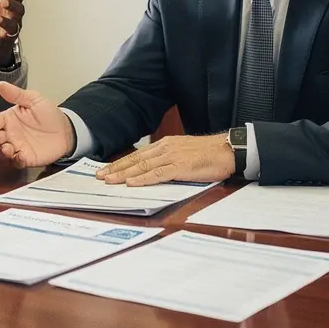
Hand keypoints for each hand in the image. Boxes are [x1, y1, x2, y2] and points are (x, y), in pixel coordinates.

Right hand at [0, 81, 73, 168]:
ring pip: (3, 152)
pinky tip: (21, 156)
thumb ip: (17, 94)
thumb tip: (1, 84)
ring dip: (2, 151)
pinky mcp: (26, 158)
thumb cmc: (49, 114)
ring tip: (7, 148)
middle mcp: (10, 134)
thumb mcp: (34, 100)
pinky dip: (17, 160)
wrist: (66, 130)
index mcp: (9, 119)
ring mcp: (17, 146)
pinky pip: (17, 162)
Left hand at [98, 135, 233, 185]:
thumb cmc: (209, 154)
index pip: (138, 155)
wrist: (228, 150)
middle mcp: (165, 148)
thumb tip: (154, 170)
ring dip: (123, 174)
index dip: (121, 163)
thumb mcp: (184, 153)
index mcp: (165, 145)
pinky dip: (143, 179)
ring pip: (142, 166)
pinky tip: (131, 183)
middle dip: (116, 168)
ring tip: (109, 180)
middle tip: (100, 176)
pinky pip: (158, 174)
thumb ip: (168, 160)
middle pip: (135, 160)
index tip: (107, 169)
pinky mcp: (181, 167)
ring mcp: (172, 157)